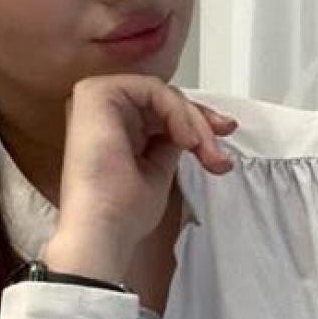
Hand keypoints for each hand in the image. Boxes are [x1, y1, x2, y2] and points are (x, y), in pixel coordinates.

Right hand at [44, 76, 236, 280]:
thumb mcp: (158, 171)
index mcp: (111, 130)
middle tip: (219, 155)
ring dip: (194, 122)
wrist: (103, 229)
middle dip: (201, 123)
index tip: (222, 146)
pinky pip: (152, 89)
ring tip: (206, 154)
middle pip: (164, 101)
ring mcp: (95, 99)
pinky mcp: (95, 93)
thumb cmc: (123, 213)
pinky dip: (177, 112)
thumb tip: (189, 130)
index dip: (196, 123)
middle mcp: (100, 112)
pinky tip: (186, 142)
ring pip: (162, 94)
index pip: (159, 113)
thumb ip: (169, 144)